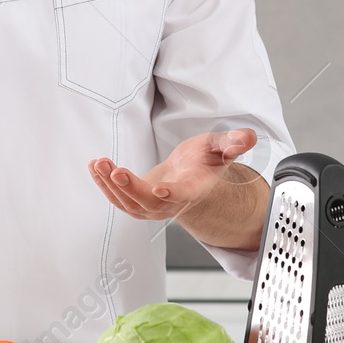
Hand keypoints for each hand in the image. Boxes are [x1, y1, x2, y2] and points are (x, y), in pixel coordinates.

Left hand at [88, 128, 258, 221]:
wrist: (190, 175)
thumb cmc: (203, 161)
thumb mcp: (219, 147)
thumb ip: (231, 143)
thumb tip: (247, 136)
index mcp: (192, 191)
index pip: (182, 197)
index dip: (171, 195)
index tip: (160, 188)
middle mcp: (171, 203)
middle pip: (148, 203)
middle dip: (130, 188)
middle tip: (114, 169)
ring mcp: (152, 206)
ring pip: (129, 203)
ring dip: (111, 185)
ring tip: (100, 164)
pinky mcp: (136, 202)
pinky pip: (118, 198)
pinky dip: (105, 184)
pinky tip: (96, 167)